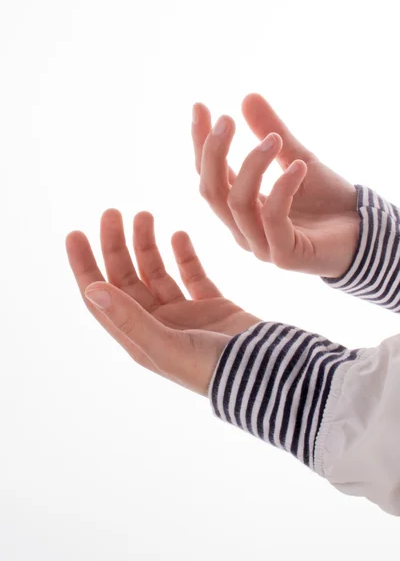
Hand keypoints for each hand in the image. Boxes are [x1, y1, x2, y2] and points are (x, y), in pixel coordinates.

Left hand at [65, 210, 260, 395]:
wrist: (267, 373)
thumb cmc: (212, 369)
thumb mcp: (164, 346)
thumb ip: (129, 318)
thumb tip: (91, 289)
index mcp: (138, 336)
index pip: (102, 297)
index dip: (84, 266)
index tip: (75, 233)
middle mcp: (156, 324)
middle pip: (126, 278)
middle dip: (116, 244)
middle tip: (112, 212)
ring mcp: (184, 314)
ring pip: (156, 272)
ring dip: (146, 244)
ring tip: (144, 215)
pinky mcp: (210, 306)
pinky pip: (191, 274)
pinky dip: (184, 255)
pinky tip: (179, 235)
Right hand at [192, 93, 359, 277]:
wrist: (363, 234)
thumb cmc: (327, 202)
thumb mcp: (298, 158)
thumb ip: (271, 133)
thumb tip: (247, 97)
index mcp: (240, 208)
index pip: (208, 175)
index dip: (201, 143)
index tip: (200, 106)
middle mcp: (243, 228)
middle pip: (211, 191)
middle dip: (213, 153)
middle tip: (227, 119)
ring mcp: (261, 245)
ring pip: (237, 203)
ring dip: (253, 165)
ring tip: (275, 139)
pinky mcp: (284, 255)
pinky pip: (272, 217)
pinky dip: (282, 188)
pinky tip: (299, 167)